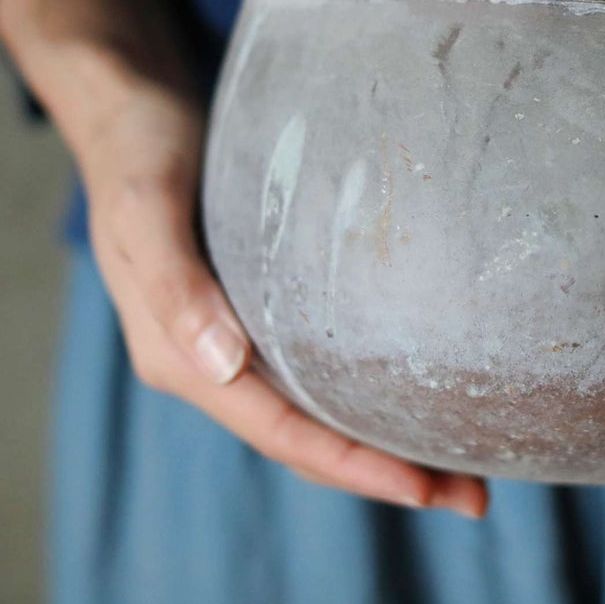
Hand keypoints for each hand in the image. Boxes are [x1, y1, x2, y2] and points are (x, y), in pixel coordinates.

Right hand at [0, 0, 488, 517]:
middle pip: (305, 440)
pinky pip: (315, 372)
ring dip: (384, 442)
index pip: (279, 433)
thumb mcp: (147, 204)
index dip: (352, 465)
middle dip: (387, 473)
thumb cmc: (140, 148)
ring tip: (465, 463)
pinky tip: (416, 389)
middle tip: (475, 498)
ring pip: (315, 413)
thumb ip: (176, 283)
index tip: (424, 487)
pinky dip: (365, 393)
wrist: (129, 105)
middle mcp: (206, 362)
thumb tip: (220, 366)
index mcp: (177, 356)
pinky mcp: (254, 308)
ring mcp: (232, 340)